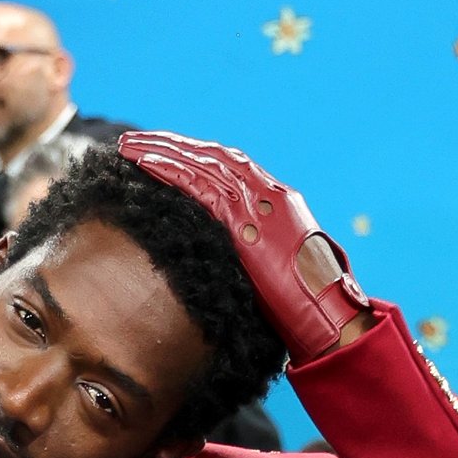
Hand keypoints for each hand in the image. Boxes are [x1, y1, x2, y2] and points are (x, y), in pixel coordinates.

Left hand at [114, 130, 371, 364]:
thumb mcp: (284, 273)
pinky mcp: (243, 220)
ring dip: (162, 152)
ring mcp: (256, 203)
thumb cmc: (309, 307)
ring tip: (129, 147)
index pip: (231, 168)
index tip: (168, 154)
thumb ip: (262, 259)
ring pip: (201, 163)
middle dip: (173, 146)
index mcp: (279, 203)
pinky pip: (198, 185)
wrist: (327, 316)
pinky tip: (144, 164)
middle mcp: (268, 194)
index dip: (196, 158)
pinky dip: (169, 170)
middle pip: (213, 157)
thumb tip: (246, 272)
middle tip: (137, 142)